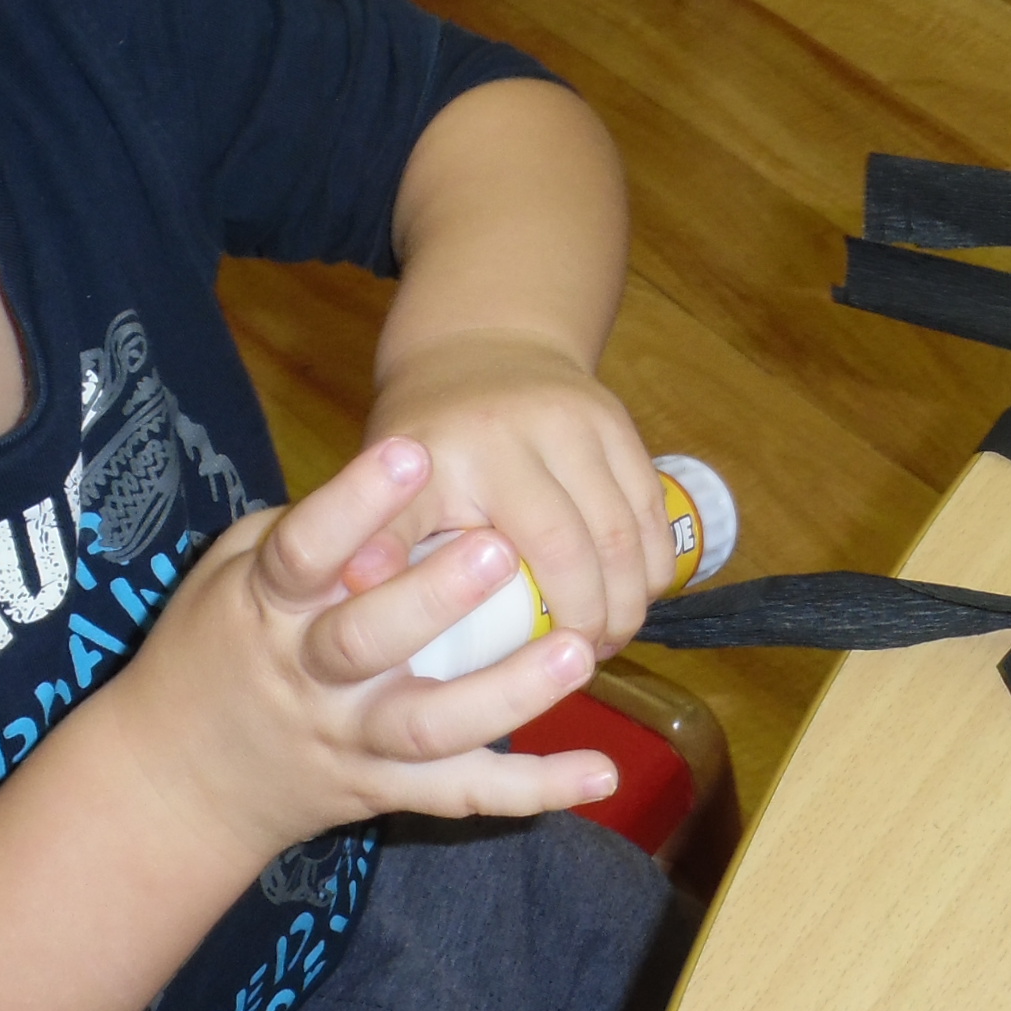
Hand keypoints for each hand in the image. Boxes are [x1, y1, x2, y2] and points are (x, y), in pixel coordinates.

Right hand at [105, 436, 615, 874]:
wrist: (179, 780)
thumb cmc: (216, 648)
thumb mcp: (230, 575)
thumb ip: (300, 535)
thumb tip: (380, 495)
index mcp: (265, 609)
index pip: (304, 552)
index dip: (354, 502)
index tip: (410, 449)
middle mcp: (308, 678)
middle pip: (367, 643)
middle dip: (434, 598)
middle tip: (501, 548)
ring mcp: (351, 740)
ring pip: (428, 728)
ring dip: (507, 693)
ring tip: (576, 649)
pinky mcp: (385, 790)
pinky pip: (463, 795)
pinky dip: (534, 790)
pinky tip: (599, 774)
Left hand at [368, 330, 670, 648]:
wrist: (479, 346)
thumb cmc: (425, 439)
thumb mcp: (382, 486)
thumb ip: (380, 540)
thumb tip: (358, 596)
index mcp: (452, 456)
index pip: (500, 547)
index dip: (531, 608)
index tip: (532, 663)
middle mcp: (520, 431)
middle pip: (576, 547)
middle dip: (590, 620)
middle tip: (582, 664)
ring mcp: (577, 421)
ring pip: (625, 532)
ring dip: (628, 601)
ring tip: (609, 641)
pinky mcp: (618, 421)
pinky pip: (652, 508)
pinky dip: (652, 565)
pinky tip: (635, 598)